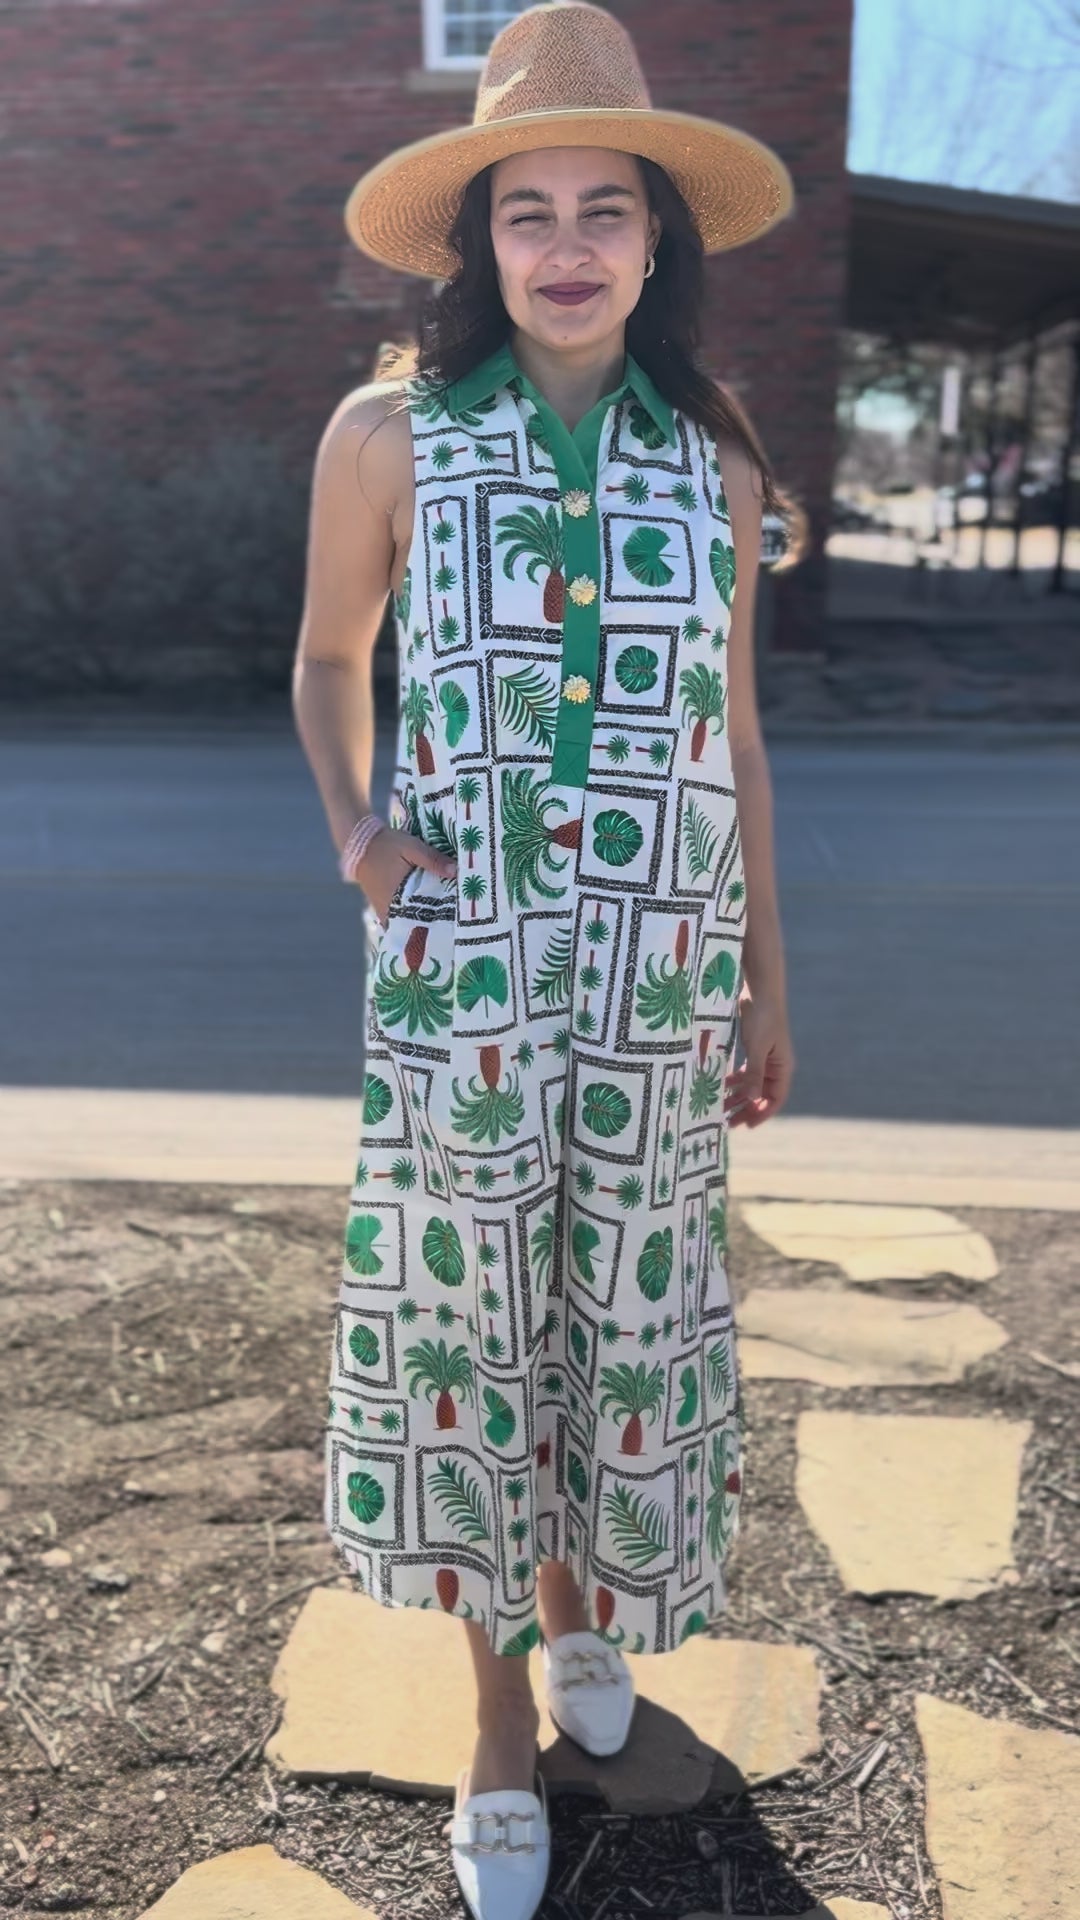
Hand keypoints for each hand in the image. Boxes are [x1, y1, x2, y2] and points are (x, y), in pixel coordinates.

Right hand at [351, 827, 456, 926]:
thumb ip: (433, 860)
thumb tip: (456, 872)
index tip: (456, 922)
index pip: (422, 919)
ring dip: (422, 921)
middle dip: (433, 924)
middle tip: (454, 920)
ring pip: (407, 923)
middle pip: (415, 925)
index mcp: (398, 898)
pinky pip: (399, 918)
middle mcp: (390, 910)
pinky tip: (426, 910)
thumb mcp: (413, 847)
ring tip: (444, 917)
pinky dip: (411, 916)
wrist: (360, 843)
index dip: (439, 922)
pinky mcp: (382, 906)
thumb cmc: (387, 845)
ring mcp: (384, 911)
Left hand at [724, 986, 795, 1127]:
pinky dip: (735, 1079)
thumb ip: (753, 1074)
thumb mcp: (755, 1047)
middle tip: (727, 1121)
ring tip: (720, 1105)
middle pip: (763, 1094)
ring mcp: (765, 1056)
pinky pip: (746, 1070)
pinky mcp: (755, 1046)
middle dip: (746, 1108)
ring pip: (752, 1083)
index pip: (775, 1099)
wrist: (760, 988)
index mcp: (782, 1067)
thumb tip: (750, 1100)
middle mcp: (776, 1064)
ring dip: (739, 1095)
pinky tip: (721, 1084)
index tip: (745, 1126)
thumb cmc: (762, 1017)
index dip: (761, 1113)